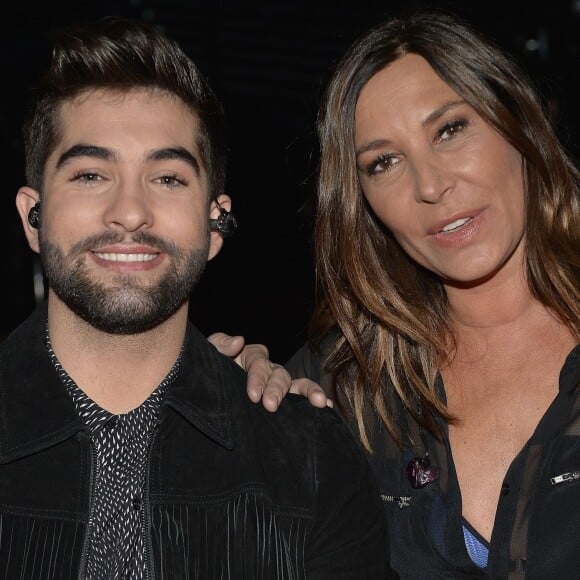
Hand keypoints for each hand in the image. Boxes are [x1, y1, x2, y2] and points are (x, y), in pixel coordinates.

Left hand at [207, 332, 329, 411]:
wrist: (200, 399)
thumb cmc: (205, 373)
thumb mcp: (207, 356)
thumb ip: (219, 345)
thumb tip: (239, 340)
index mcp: (249, 357)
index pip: (259, 361)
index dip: (257, 377)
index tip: (253, 395)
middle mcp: (266, 370)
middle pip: (279, 373)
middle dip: (277, 389)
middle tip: (270, 406)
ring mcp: (275, 386)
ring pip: (295, 384)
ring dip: (308, 391)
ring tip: (318, 401)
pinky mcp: (281, 403)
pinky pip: (301, 398)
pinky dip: (314, 399)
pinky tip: (326, 407)